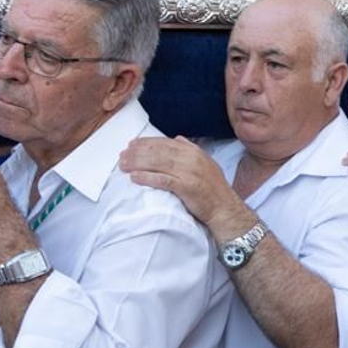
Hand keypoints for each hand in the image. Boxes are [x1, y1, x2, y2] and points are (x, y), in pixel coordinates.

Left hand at [119, 136, 246, 235]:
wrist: (225, 209)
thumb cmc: (214, 189)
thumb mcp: (206, 163)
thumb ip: (191, 149)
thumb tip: (177, 138)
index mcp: (195, 151)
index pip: (166, 142)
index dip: (147, 142)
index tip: (132, 144)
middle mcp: (192, 159)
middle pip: (159, 151)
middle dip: (138, 152)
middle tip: (122, 155)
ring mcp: (189, 172)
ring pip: (158, 163)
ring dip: (138, 163)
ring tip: (123, 165)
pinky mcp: (186, 187)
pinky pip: (162, 180)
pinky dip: (147, 178)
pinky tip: (134, 177)